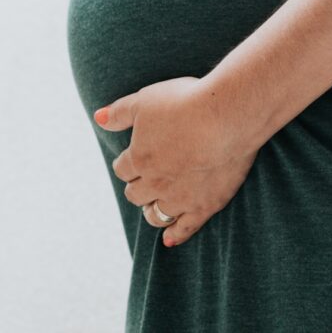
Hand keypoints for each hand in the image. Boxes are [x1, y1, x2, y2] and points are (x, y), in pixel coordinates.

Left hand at [93, 76, 258, 246]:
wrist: (225, 116)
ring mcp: (180, 197)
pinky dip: (175, 235)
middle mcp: (155, 182)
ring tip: (155, 205)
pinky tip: (169, 239)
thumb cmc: (185, 102)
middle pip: (136, 193)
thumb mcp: (145, 100)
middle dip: (138, 186)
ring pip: (157, 214)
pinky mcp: (205, 205)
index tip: (133, 159)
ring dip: (152, 210)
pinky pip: (185, 228)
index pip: (123, 169)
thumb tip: (98, 118)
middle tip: (145, 180)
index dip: (127, 163)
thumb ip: (119, 112)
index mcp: (139, 158)